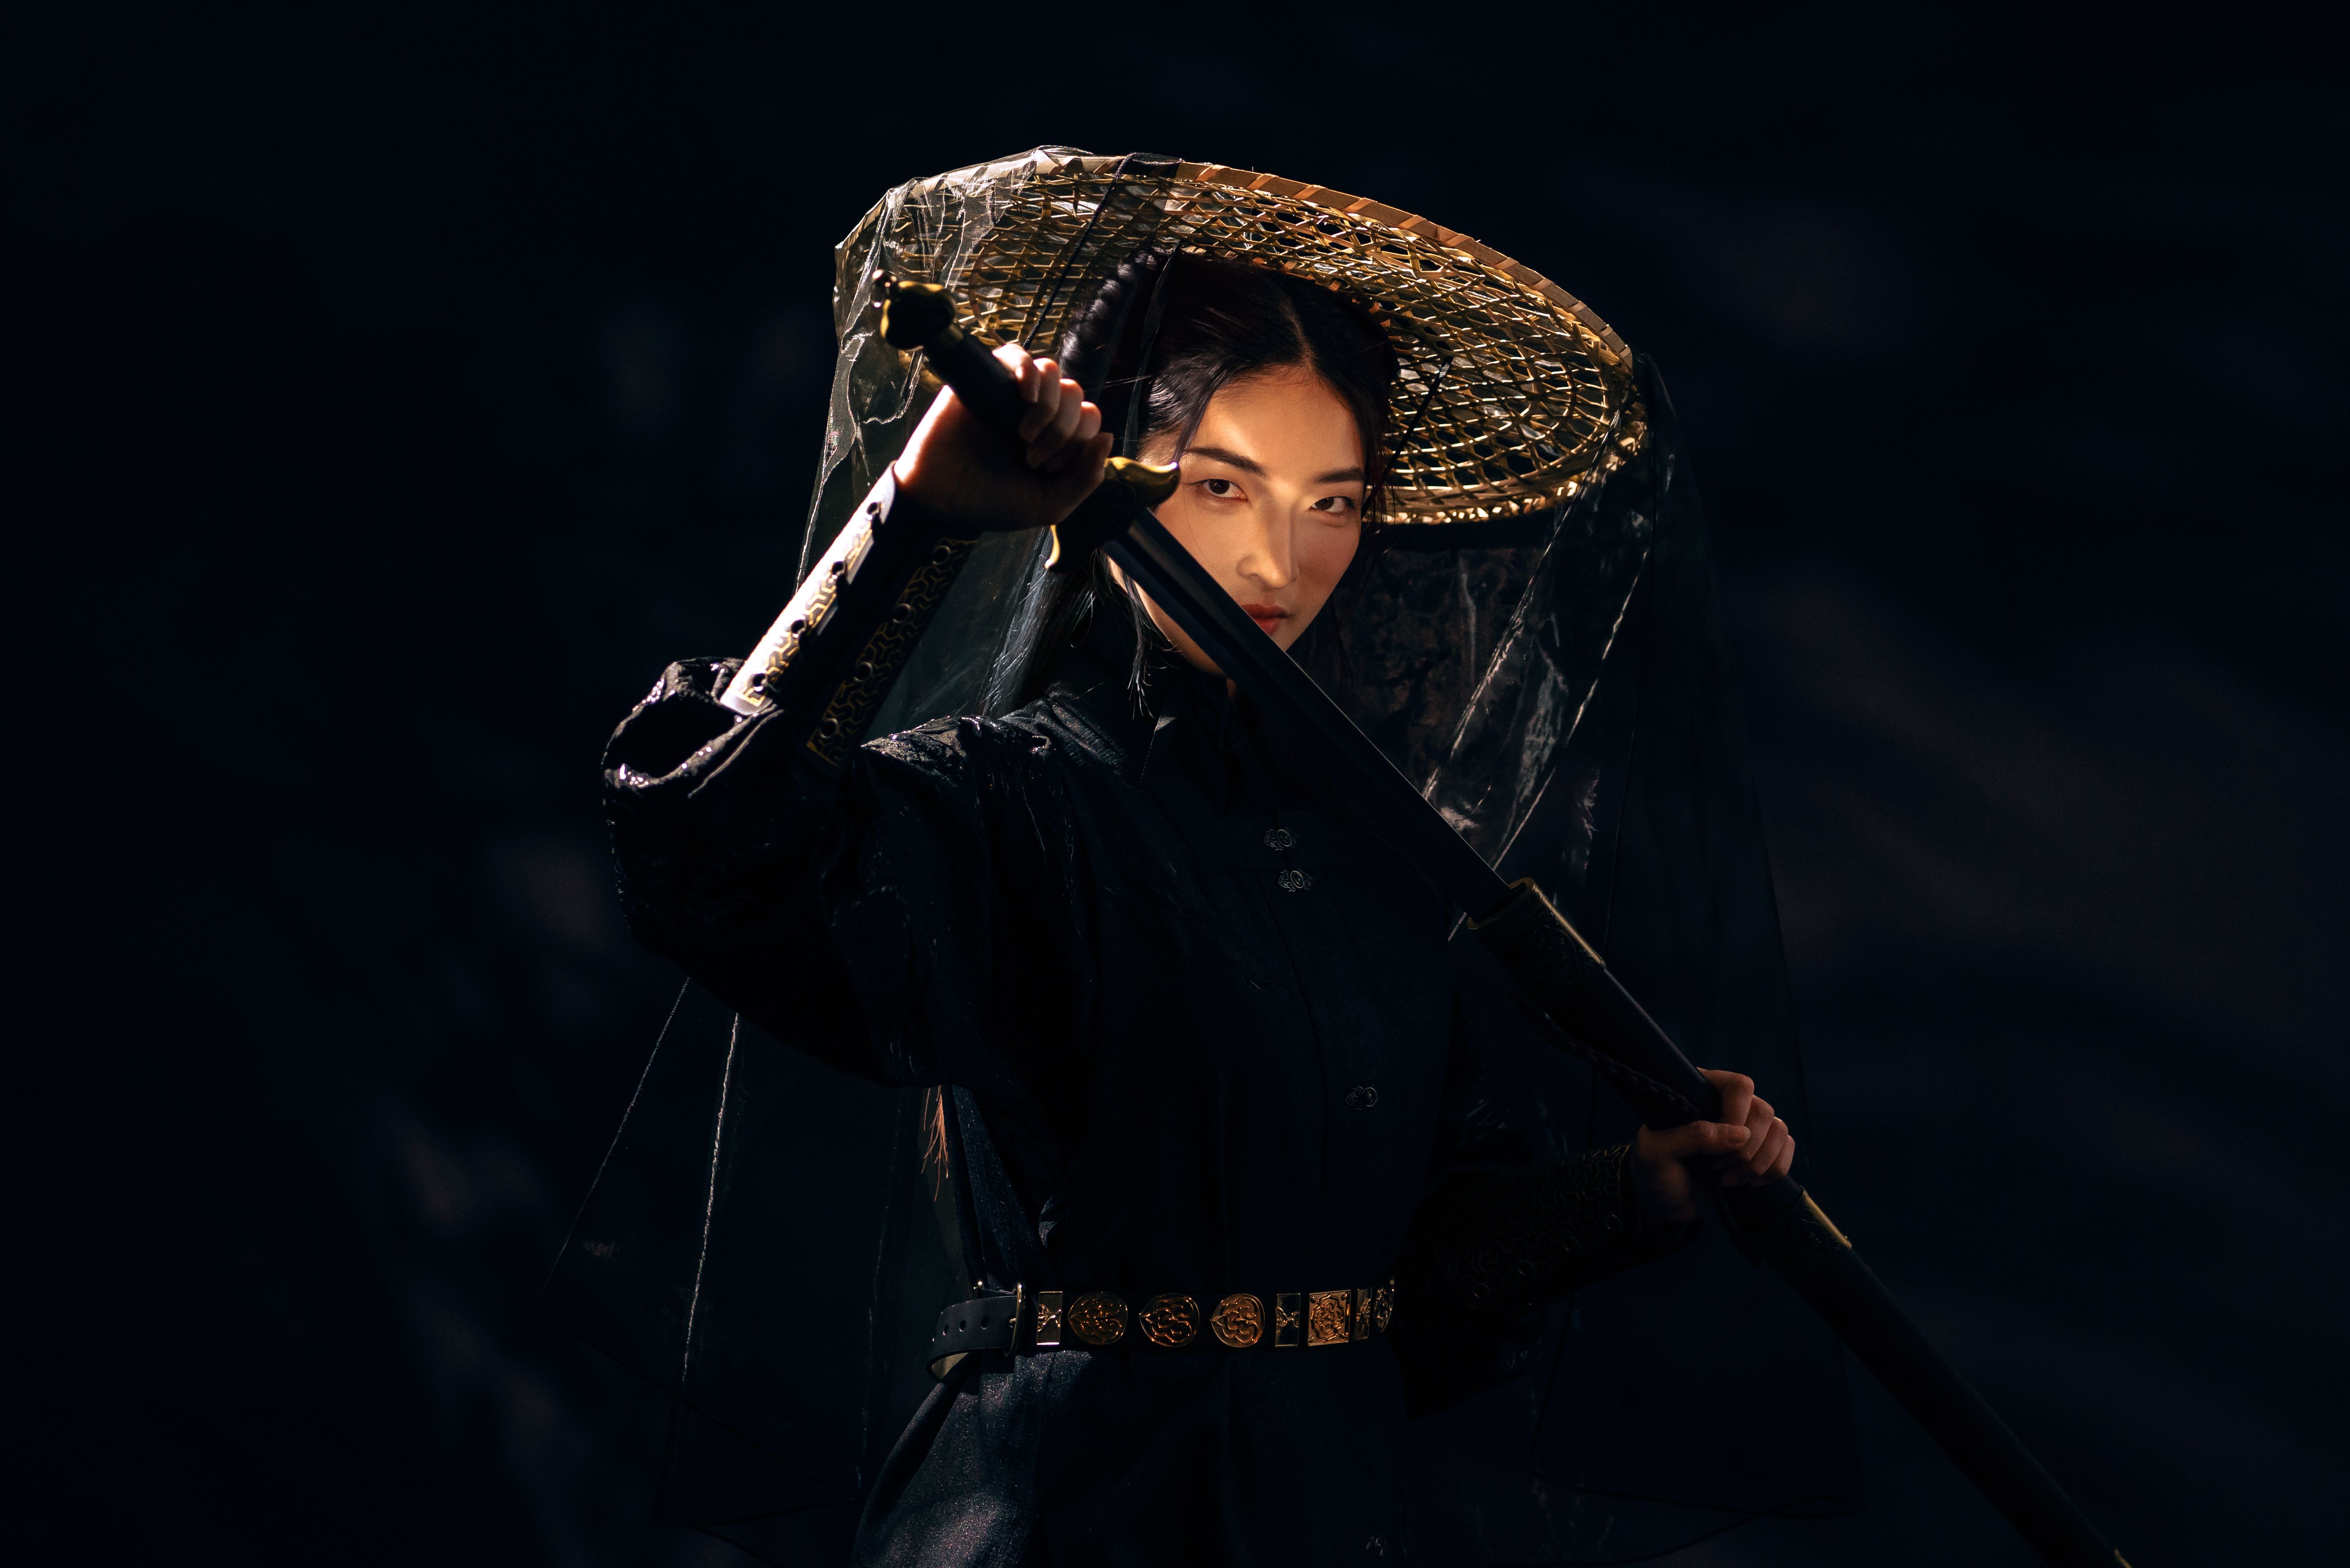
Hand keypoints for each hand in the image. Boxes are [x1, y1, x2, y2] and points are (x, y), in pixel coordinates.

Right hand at [891, 342, 1112, 532]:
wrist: (941, 500)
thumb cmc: (993, 503)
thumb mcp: (1050, 504)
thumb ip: (1086, 478)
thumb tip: (1107, 436)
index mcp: (1057, 437)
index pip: (1089, 419)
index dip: (1078, 443)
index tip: (1047, 469)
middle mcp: (1038, 411)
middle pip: (1074, 394)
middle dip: (1062, 431)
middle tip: (1032, 459)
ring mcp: (1012, 393)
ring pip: (1052, 372)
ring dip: (1048, 405)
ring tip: (1023, 435)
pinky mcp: (985, 379)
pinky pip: (1017, 354)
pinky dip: (1028, 370)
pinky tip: (1024, 395)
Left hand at [1630, 1069, 1794, 1226]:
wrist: (1665, 1204)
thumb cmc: (1655, 1173)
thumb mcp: (1656, 1153)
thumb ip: (1692, 1137)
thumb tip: (1740, 1134)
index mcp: (1700, 1091)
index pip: (1739, 1086)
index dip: (1736, 1116)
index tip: (1713, 1147)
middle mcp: (1728, 1103)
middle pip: (1763, 1111)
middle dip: (1742, 1150)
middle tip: (1713, 1167)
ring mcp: (1747, 1126)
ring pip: (1779, 1130)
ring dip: (1756, 1163)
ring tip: (1726, 1178)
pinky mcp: (1761, 1149)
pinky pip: (1787, 1149)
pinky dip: (1773, 1170)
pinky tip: (1748, 1183)